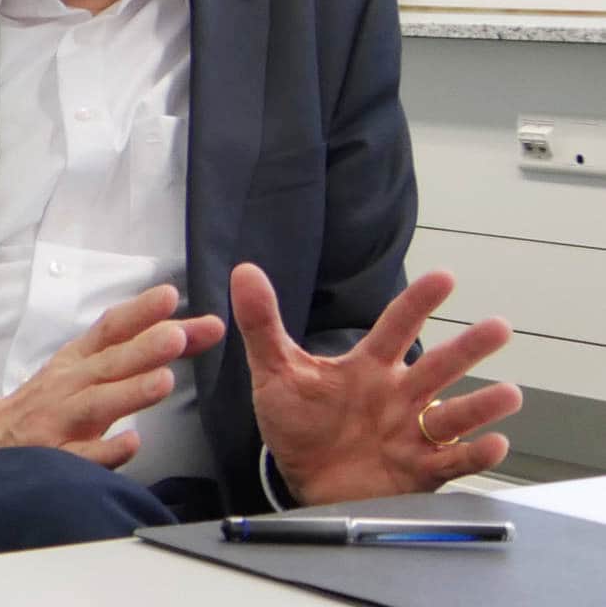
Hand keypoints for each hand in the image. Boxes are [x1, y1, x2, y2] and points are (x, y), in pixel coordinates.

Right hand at [0, 284, 224, 467]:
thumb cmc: (52, 401)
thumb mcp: (87, 368)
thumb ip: (142, 351)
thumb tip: (195, 330)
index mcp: (78, 359)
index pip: (109, 329)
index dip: (139, 311)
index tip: (170, 296)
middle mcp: (69, 384)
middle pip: (108, 363)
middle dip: (143, 347)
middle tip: (176, 335)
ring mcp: (60, 420)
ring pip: (96, 404)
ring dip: (129, 391)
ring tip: (163, 380)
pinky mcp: (54, 458)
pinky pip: (80, 457)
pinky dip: (104, 450)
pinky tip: (131, 443)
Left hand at [230, 263, 522, 505]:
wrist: (305, 482)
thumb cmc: (299, 423)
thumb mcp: (276, 372)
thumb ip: (262, 324)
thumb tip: (244, 271)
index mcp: (368, 367)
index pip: (395, 328)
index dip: (417, 303)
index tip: (444, 277)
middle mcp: (397, 395)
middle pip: (437, 367)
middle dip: (467, 348)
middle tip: (499, 328)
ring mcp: (411, 434)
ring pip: (452, 416)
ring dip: (480, 405)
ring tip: (509, 394)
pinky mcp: (417, 472)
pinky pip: (450, 463)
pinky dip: (472, 455)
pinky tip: (493, 444)